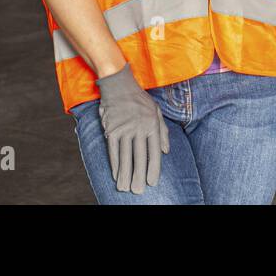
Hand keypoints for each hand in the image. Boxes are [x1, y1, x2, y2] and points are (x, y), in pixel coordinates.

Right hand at [95, 63, 168, 193]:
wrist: (118, 84)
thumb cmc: (139, 99)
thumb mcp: (156, 111)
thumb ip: (162, 131)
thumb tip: (165, 151)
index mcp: (152, 125)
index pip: (154, 152)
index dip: (153, 169)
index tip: (152, 182)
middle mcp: (139, 128)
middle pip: (139, 157)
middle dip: (138, 176)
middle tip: (138, 191)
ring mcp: (124, 129)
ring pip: (125, 156)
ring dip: (124, 174)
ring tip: (124, 188)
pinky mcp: (111, 129)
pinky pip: (113, 150)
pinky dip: (114, 164)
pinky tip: (115, 174)